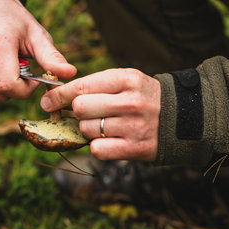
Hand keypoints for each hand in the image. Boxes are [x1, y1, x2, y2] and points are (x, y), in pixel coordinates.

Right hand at [0, 0, 75, 100]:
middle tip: (21, 70)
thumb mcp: (36, 33)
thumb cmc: (14, 19)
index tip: (33, 78)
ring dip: (0, 85)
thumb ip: (52, 57)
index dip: (25, 90)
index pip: (8, 86)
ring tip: (5, 63)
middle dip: (14, 89)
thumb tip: (71, 74)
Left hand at [41, 69, 160, 161]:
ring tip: (105, 126)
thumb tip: (54, 98)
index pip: (81, 87)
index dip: (58, 95)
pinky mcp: (135, 148)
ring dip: (89, 130)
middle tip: (86, 114)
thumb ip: (95, 85)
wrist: (181, 117)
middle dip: (77, 112)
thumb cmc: (143, 96)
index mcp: (126, 79)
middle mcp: (130, 102)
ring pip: (87, 129)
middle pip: (80, 108)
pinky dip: (98, 147)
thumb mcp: (126, 80)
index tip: (47, 102)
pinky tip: (109, 140)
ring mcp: (133, 126)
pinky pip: (97, 149)